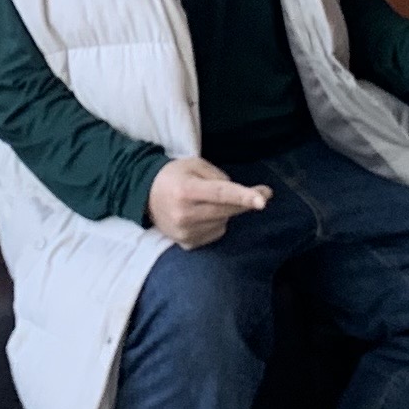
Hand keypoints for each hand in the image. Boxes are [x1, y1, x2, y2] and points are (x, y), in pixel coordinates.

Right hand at [146, 157, 272, 248]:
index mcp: (186, 190)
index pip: (220, 194)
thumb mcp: (195, 165)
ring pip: (224, 222)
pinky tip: (201, 215)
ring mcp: (185, 232)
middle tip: (261, 194)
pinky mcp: (187, 243)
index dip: (243, 196)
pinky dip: (216, 223)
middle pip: (227, 210)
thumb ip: (219, 177)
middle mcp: (184, 214)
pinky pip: (216, 233)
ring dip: (225, 211)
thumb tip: (242, 195)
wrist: (145, 195)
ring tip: (206, 202)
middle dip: (246, 202)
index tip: (263, 200)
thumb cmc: (174, 176)